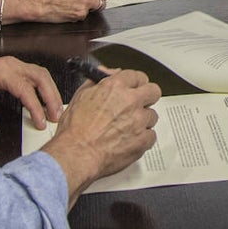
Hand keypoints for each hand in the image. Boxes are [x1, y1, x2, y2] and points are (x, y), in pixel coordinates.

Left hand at [0, 56, 62, 139]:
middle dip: (51, 97)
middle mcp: (12, 64)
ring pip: (42, 74)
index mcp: (1, 71)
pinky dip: (46, 88)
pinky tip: (48, 101)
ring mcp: (16, 64)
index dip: (35, 106)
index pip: (25, 88)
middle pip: (41, 77)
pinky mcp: (17, 68)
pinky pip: (37, 75)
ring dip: (51, 92)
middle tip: (56, 116)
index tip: (41, 122)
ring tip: (56, 110)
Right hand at [44, 69, 161, 193]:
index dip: (135, 83)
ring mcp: (139, 121)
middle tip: (138, 105)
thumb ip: (97, 82)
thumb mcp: (80, 97)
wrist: (76, 155)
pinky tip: (130, 141)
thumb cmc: (74, 131)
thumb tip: (108, 73)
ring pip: (152, 115)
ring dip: (143, 121)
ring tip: (127, 128)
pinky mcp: (143, 140)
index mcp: (115, 87)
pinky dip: (143, 139)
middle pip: (153, 91)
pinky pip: (151, 136)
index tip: (135, 88)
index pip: (137, 76)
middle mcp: (130, 101)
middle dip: (146, 97)